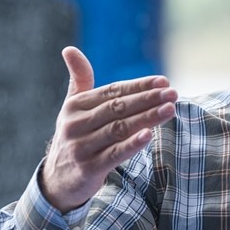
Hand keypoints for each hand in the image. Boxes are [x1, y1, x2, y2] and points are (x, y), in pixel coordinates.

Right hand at [40, 46, 177, 211]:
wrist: (57, 181)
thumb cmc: (74, 138)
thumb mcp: (72, 109)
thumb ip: (79, 80)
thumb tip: (69, 49)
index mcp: (76, 106)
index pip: (113, 91)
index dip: (139, 86)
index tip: (164, 82)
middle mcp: (76, 124)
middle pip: (118, 108)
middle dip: (147, 99)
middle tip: (173, 93)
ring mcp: (81, 146)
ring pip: (119, 129)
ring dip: (146, 118)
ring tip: (169, 109)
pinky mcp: (88, 168)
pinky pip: (113, 154)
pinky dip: (131, 145)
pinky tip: (149, 135)